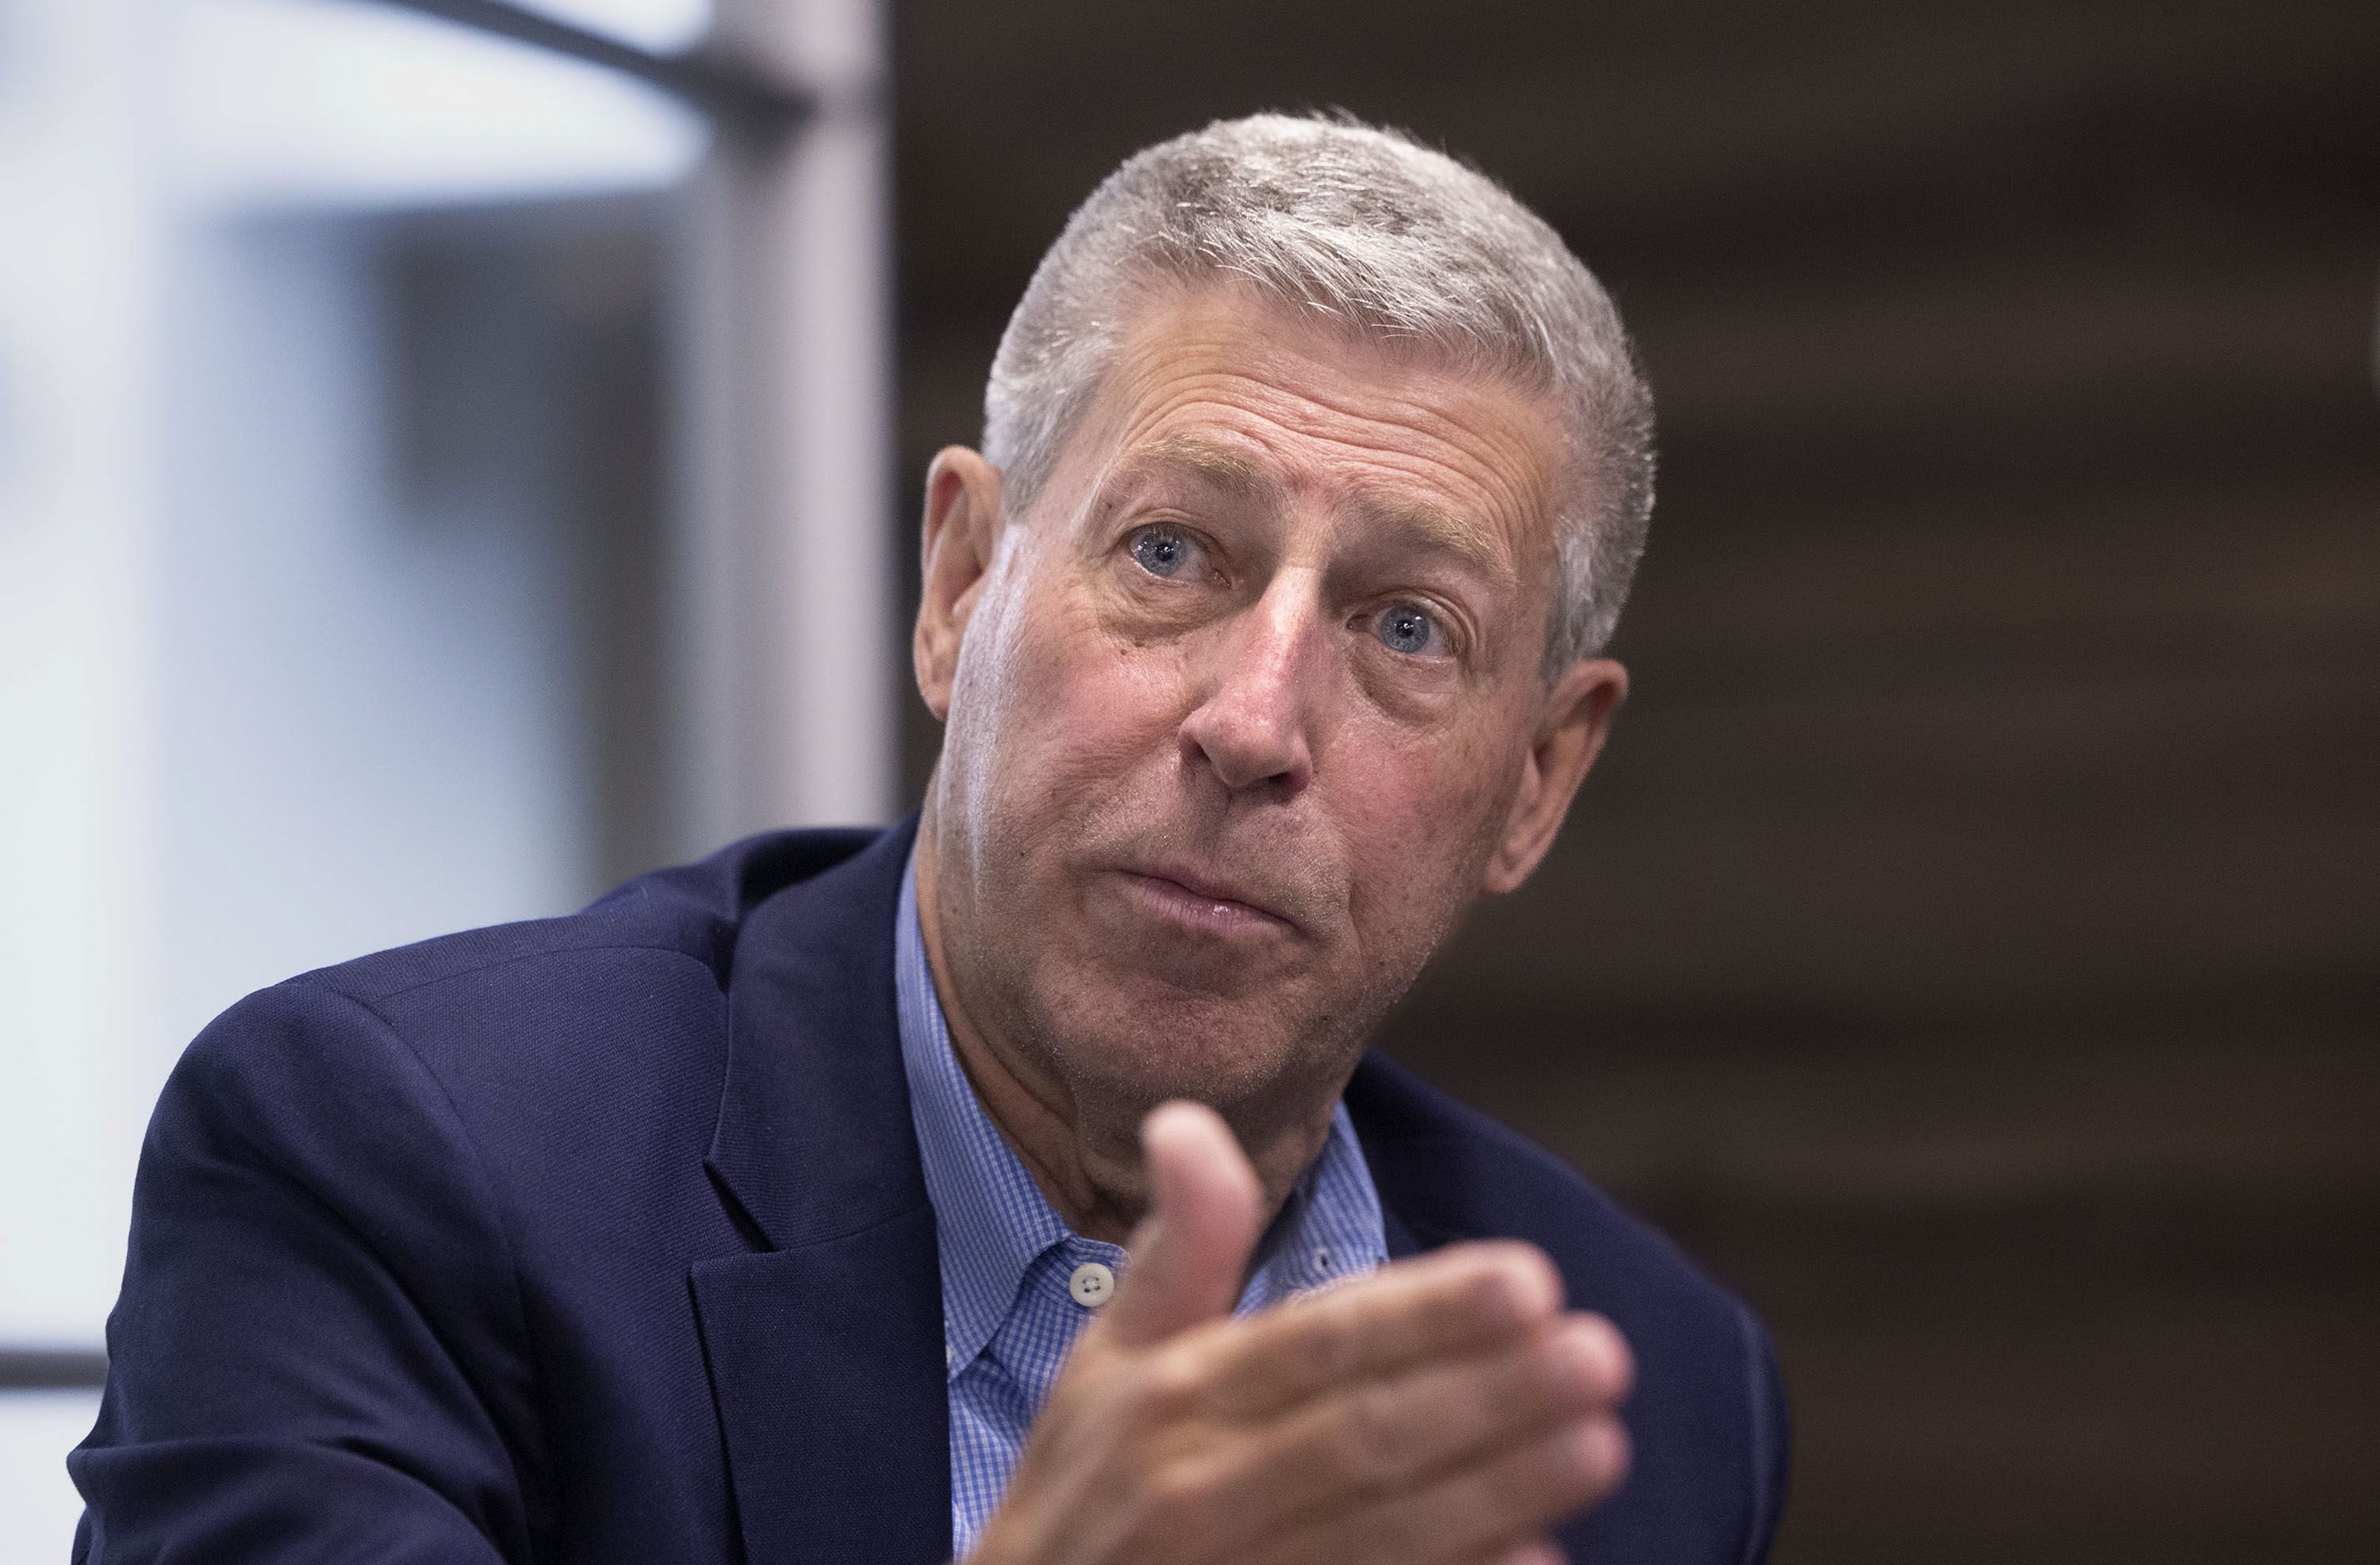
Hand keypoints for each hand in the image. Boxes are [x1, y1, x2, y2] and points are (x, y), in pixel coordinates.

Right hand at [967, 1102, 1632, 1564]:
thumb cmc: (1083, 1491)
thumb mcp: (1106, 1361)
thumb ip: (1177, 1248)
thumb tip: (1188, 1118)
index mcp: (1172, 1397)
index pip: (1318, 1343)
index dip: (1425, 1313)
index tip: (1529, 1278)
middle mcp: (1198, 1488)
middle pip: (1365, 1435)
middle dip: (1488, 1395)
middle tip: (1601, 1354)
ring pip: (1383, 1531)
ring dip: (1498, 1489)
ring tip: (1599, 1444)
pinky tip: (1535, 1559)